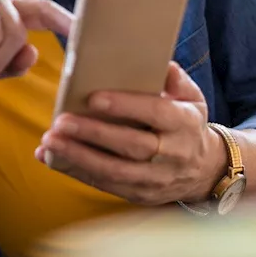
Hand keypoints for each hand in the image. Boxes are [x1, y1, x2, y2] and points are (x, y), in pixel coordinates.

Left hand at [35, 61, 226, 205]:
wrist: (205, 170)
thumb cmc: (187, 124)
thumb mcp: (192, 98)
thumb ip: (175, 79)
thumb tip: (158, 63)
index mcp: (184, 123)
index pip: (156, 113)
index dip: (126, 106)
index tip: (93, 98)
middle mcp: (172, 154)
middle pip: (131, 145)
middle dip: (93, 134)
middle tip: (61, 121)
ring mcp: (156, 179)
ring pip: (115, 171)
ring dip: (78, 157)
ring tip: (50, 141)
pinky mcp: (140, 194)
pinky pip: (105, 185)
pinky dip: (76, 172)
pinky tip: (52, 158)